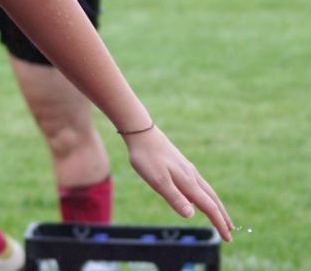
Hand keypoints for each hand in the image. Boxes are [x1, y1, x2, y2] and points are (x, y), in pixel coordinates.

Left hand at [123, 126, 232, 241]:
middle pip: (212, 199)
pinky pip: (198, 184)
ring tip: (219, 216)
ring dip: (214, 205)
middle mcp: (192, 176)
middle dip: (222, 216)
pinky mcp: (180, 165)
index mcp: (188, 182)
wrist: (141, 132)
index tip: (228, 239)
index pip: (209, 206)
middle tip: (230, 231)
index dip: (219, 223)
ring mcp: (187, 169)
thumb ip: (174, 197)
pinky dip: (204, 195)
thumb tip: (192, 215)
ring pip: (206, 191)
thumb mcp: (158, 180)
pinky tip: (197, 197)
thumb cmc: (147, 157)